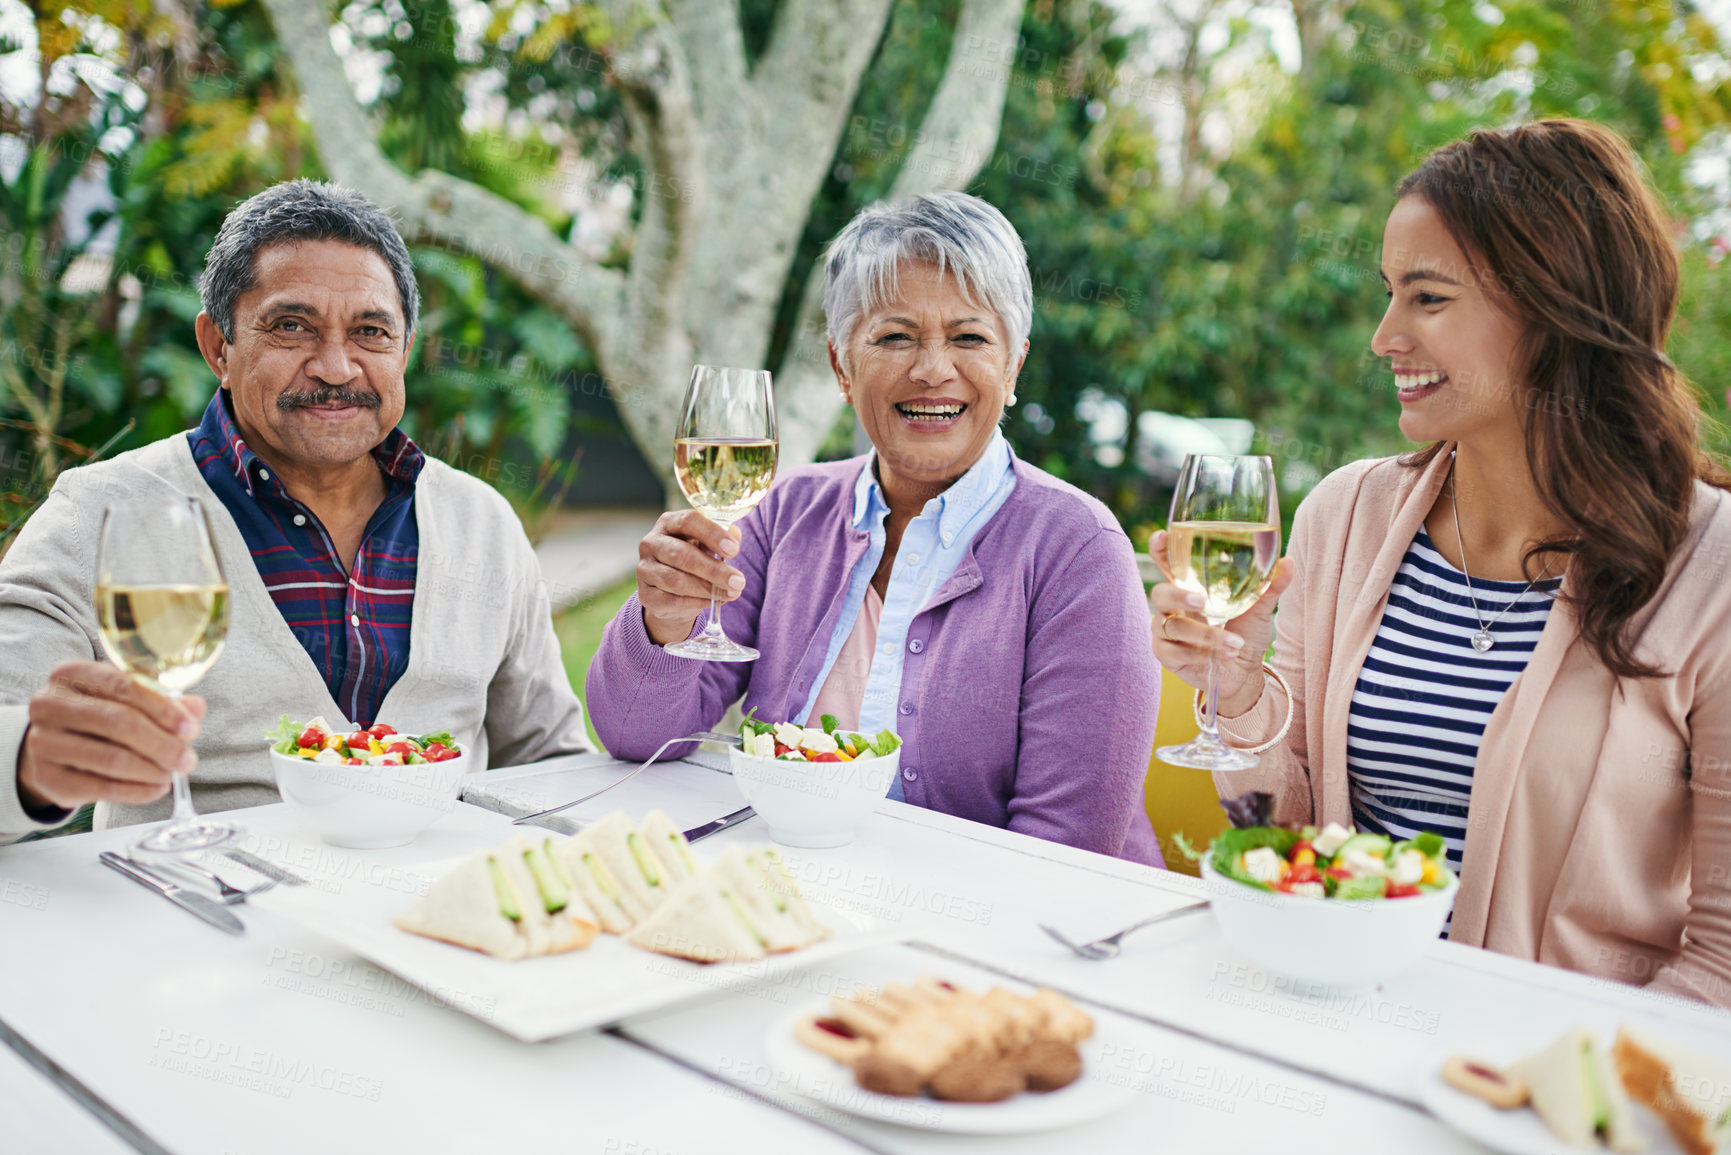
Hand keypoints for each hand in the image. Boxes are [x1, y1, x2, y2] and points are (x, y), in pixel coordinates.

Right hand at [16, 662, 205, 812]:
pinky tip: (156, 789)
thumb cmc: (97, 718)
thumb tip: (195, 708)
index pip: (123, 686)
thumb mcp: (126, 701)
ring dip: (151, 770)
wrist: (53, 749)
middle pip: (117, 723)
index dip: (163, 708)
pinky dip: (136, 791)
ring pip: (110, 758)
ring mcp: (42, 742)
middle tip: (187, 759)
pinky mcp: (46, 778)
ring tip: (173, 774)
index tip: (191, 728)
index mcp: (72, 674)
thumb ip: (162, 702)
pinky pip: (100, 788)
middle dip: (161, 744)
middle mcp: (49, 704)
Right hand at [636, 510, 746, 645]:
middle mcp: (651, 543)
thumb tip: (734, 534)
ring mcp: (644, 569)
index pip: (688, 521)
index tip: (734, 550)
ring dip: (707, 589)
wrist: (672, 592)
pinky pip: (672, 600)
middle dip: (713, 570)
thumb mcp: (708, 545)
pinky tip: (714, 601)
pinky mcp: (645, 594)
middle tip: (738, 581)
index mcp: (668, 523)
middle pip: (681, 555)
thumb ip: (722, 538)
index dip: (712, 534)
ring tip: (731, 593)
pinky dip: (697, 602)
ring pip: (676, 581)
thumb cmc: (694, 560)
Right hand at [1147, 530, 1293, 718]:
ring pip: (1175, 626)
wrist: (1242, 674)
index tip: (1162, 537)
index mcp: (1188, 588)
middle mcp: (1171, 608)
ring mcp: (1164, 631)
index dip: (1161, 551)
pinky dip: (1200, 654)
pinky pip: (1175, 651)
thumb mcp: (1258, 609)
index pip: (1168, 564)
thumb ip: (1269, 586)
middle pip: (1161, 593)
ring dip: (1207, 635)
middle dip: (1179, 595)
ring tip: (1235, 643)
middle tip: (1202, 600)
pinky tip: (1221, 656)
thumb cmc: (1244, 635)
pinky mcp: (1165, 655)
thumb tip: (1289, 562)